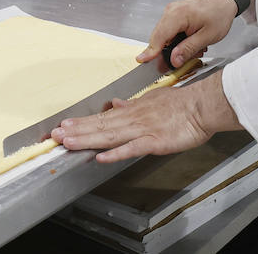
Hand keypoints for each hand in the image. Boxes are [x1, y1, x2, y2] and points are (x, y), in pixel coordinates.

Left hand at [50, 73, 240, 162]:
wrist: (202, 106)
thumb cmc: (182, 103)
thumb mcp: (153, 99)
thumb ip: (133, 104)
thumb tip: (115, 104)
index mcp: (132, 111)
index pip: (102, 118)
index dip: (82, 123)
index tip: (64, 125)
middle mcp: (133, 120)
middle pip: (100, 127)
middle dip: (77, 131)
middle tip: (55, 135)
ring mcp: (142, 130)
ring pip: (110, 136)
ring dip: (88, 139)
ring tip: (68, 142)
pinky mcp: (154, 142)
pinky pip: (132, 148)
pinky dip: (116, 153)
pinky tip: (101, 157)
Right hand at [137, 0, 238, 69]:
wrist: (224, 0)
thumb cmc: (219, 14)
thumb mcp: (207, 36)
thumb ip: (188, 49)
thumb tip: (173, 60)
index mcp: (178, 15)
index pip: (159, 36)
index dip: (151, 51)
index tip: (142, 61)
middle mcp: (171, 11)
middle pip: (159, 37)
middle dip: (167, 52)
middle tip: (181, 62)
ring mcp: (171, 12)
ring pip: (164, 35)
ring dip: (175, 46)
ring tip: (195, 48)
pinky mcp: (174, 14)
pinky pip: (169, 31)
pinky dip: (177, 40)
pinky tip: (191, 42)